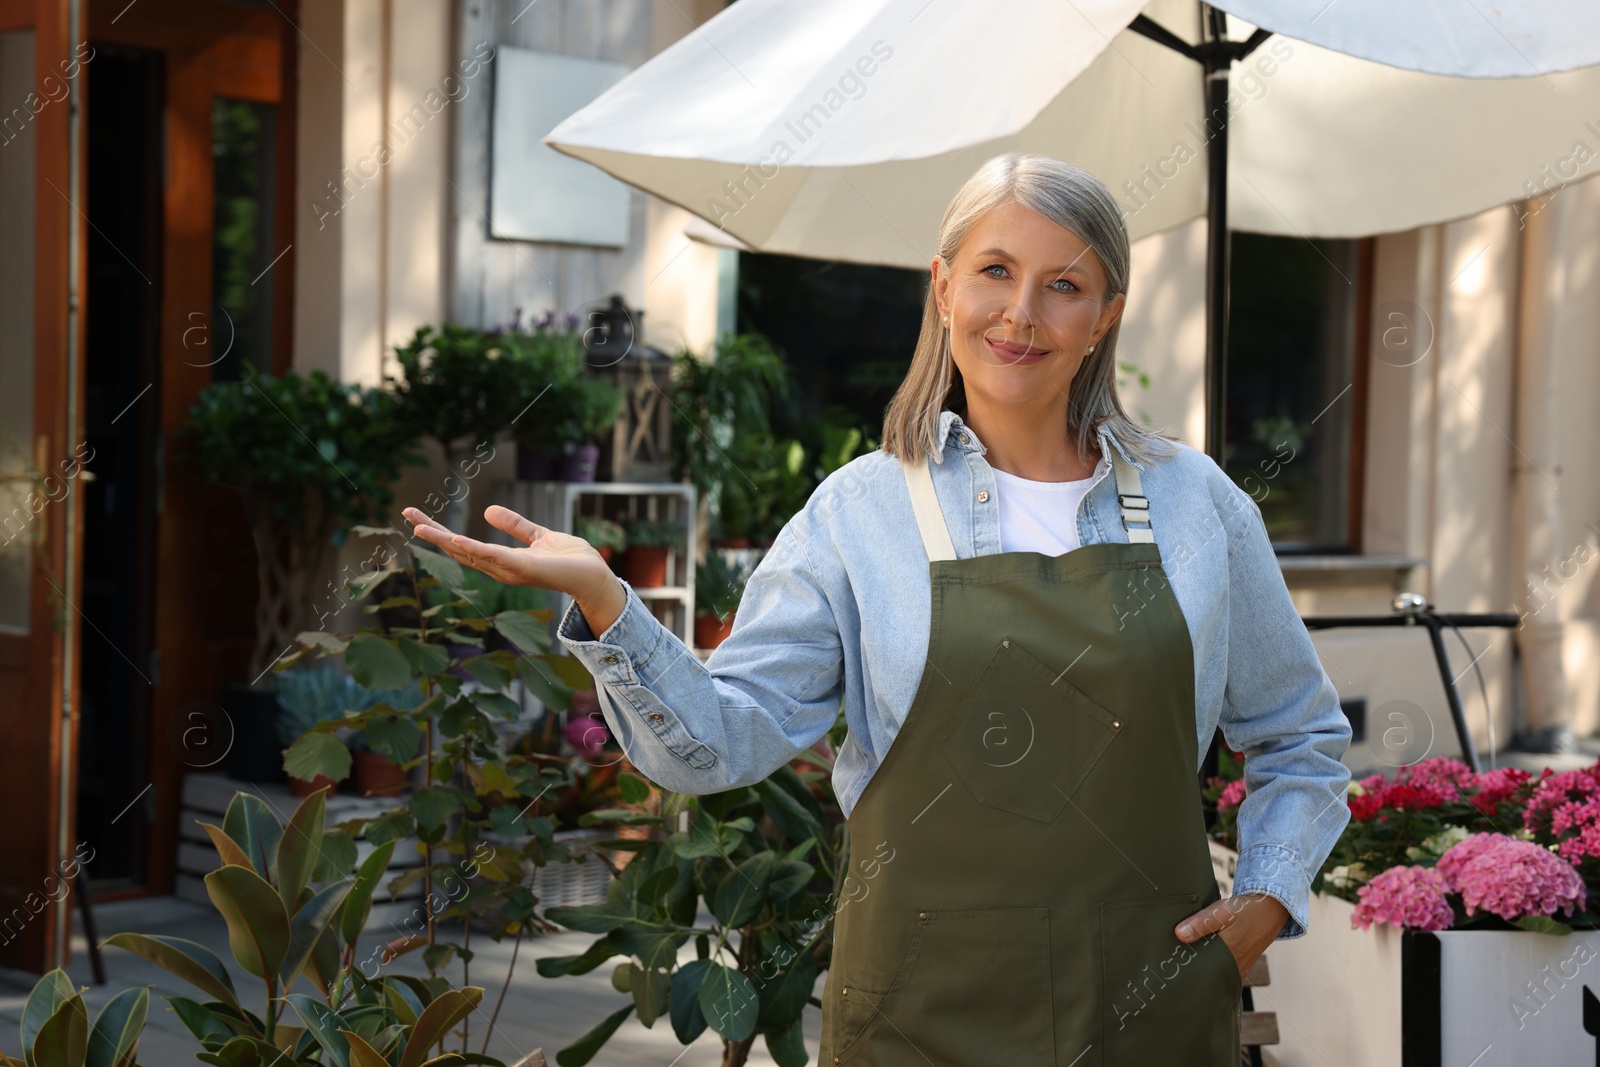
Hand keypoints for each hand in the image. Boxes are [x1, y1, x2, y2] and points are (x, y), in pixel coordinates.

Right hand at [402, 505, 626, 632]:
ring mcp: (509, 570)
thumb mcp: (538, 534)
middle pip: (457, 550)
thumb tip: (489, 510)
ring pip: (469, 554)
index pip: (463, 545)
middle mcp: (499, 567)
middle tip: (406, 513)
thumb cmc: (570, 559)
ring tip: (419, 527)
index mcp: (501, 559)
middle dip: (432, 533)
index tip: (416, 516)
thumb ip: (515, 525)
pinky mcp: (524, 568)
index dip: (439, 531)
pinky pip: (494, 558)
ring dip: (444, 541)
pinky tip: (456, 540)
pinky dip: (475, 549)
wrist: (594, 574)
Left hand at [1173, 892, 1286, 981]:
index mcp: (1228, 953)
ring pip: (1214, 975)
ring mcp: (1238, 969)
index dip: (1184, 970)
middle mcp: (1234, 966)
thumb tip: (1179, 934)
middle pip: (1206, 976)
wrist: (1270, 910)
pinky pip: (1222, 973)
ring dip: (1200, 970)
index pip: (1201, 970)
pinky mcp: (1240, 966)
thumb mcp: (1222, 911)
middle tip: (1169, 970)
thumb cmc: (1247, 910)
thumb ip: (1201, 923)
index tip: (1168, 969)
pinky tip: (1198, 963)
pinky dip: (1211, 969)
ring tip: (1180, 967)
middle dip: (1189, 973)